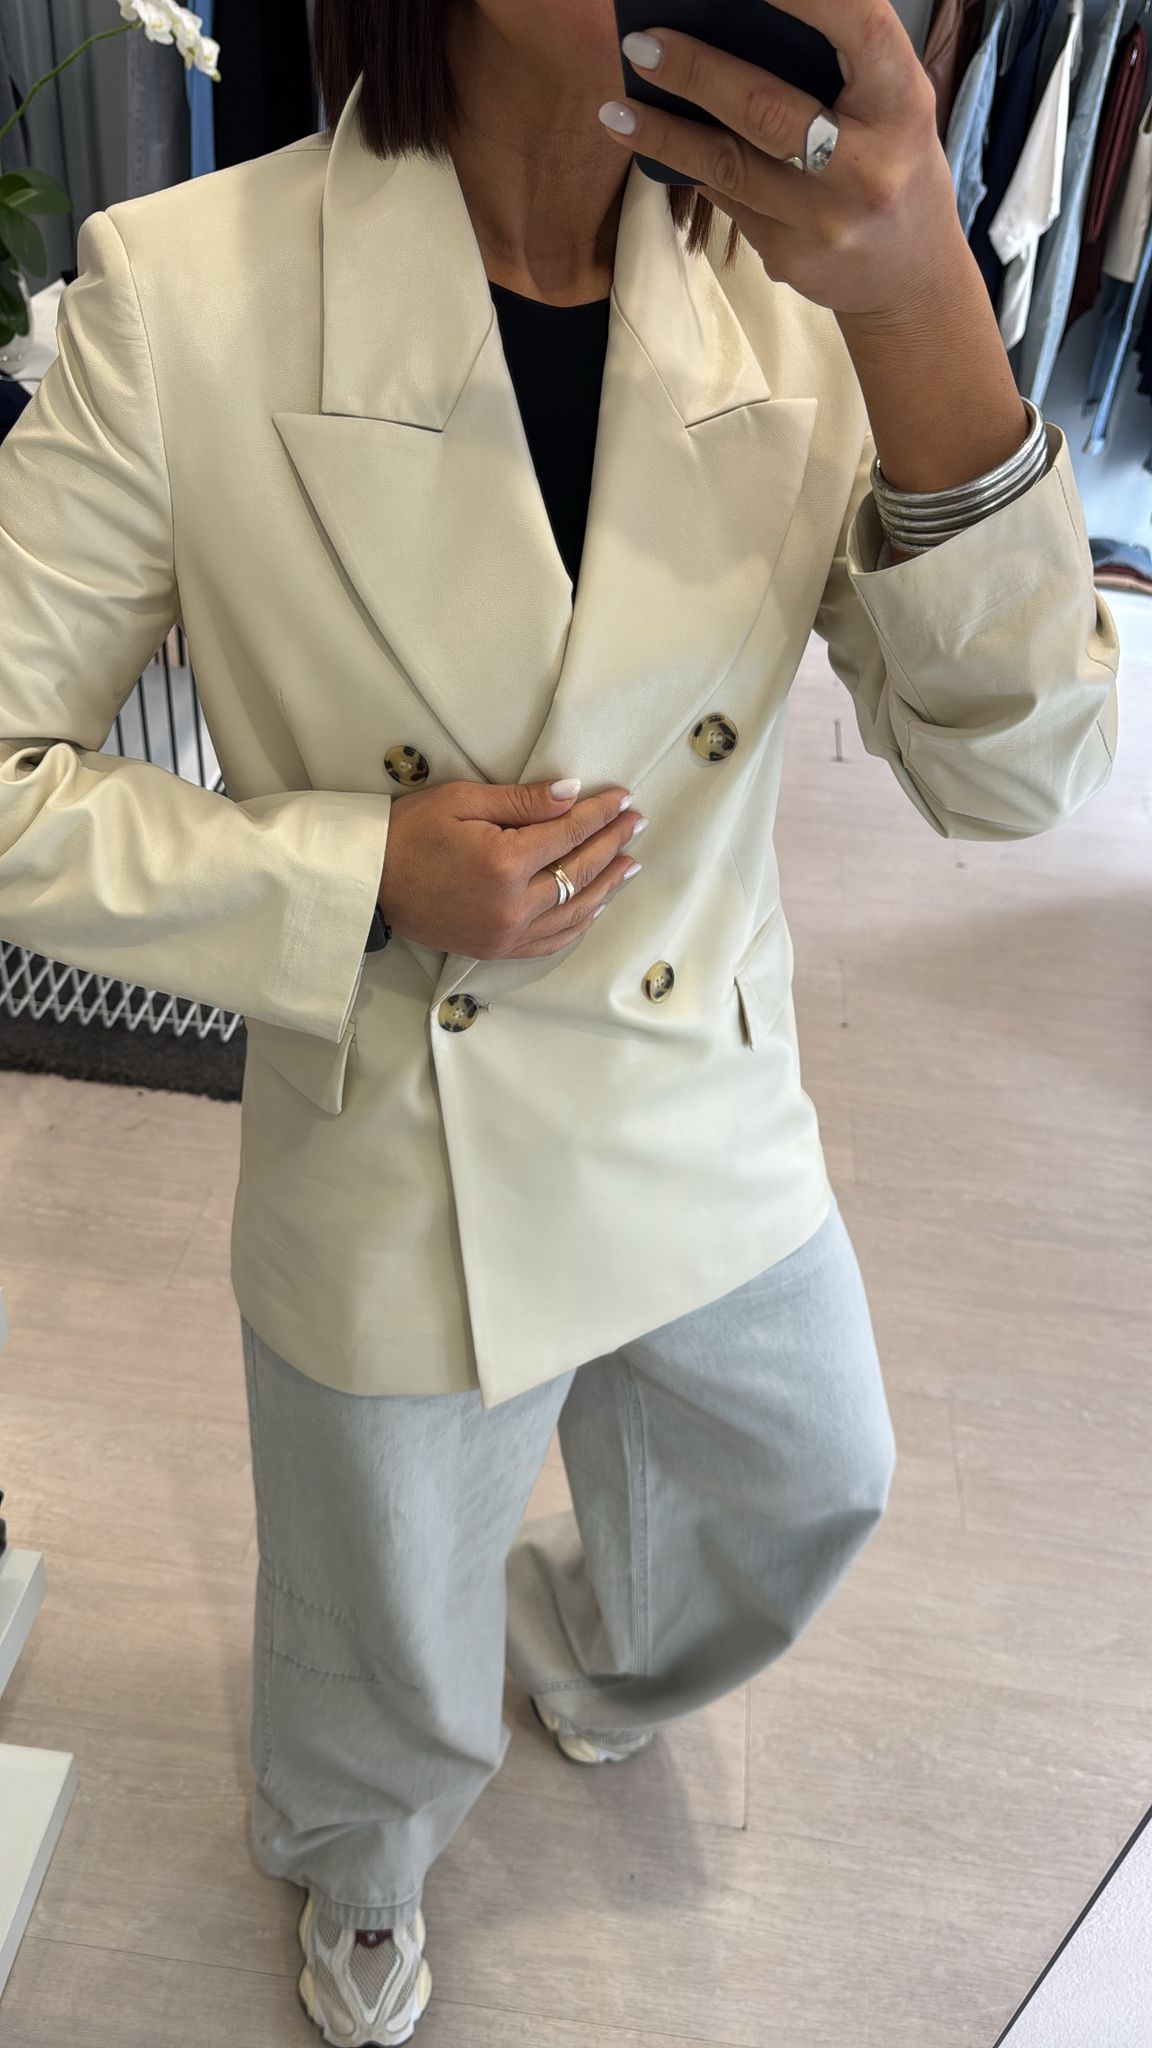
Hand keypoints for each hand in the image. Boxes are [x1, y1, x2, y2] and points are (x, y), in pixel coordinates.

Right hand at [377, 779, 645, 958]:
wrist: (370, 882)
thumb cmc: (409, 832)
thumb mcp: (462, 801)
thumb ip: (522, 801)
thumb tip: (573, 794)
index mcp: (504, 862)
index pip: (568, 833)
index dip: (600, 815)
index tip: (622, 799)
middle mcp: (513, 905)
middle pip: (579, 872)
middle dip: (612, 844)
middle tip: (635, 824)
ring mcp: (507, 933)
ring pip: (575, 911)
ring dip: (607, 886)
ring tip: (630, 863)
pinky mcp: (498, 950)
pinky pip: (553, 940)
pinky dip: (581, 922)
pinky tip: (596, 905)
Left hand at [600, 0, 968, 326]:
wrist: (913, 278)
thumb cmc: (893, 163)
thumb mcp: (891, 104)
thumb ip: (840, 60)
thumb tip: (742, 17)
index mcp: (902, 104)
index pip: (857, 29)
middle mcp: (868, 165)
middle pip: (767, 110)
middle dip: (696, 73)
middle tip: (641, 43)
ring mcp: (827, 220)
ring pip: (730, 167)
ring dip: (664, 135)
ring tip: (614, 109)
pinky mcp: (792, 259)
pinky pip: (728, 201)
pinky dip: (688, 168)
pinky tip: (650, 146)